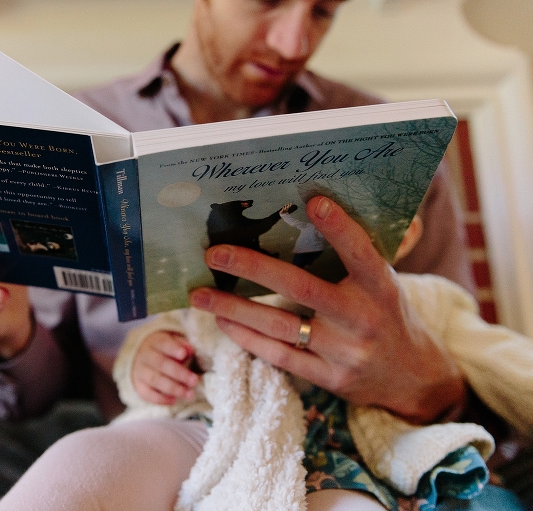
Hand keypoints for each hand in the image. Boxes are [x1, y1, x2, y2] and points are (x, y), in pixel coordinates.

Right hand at [132, 331, 200, 404]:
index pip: (163, 344)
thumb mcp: (173, 342)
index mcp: (154, 342)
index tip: (184, 354)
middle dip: (179, 373)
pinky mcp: (138, 386)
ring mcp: (140, 372)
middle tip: (194, 381)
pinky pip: (147, 394)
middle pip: (161, 364)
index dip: (173, 349)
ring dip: (173, 388)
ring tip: (189, 394)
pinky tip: (174, 400)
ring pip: (155, 380)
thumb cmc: (165, 351)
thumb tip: (190, 349)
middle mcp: (144, 356)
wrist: (143, 359)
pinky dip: (161, 399)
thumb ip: (182, 344)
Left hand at [189, 196, 466, 424]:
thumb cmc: (386, 316)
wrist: (413, 379)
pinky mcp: (329, 379)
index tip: (313, 201)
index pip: (361, 253)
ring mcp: (344, 352)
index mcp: (381, 288)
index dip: (340, 228)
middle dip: (253, 267)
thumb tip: (314, 211)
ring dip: (234, 309)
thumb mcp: (384, 284)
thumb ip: (355, 257)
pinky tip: (223, 322)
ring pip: (280, 326)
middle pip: (302, 289)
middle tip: (214, 252)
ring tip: (199, 295)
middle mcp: (362, 318)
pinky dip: (248, 338)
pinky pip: (280, 356)